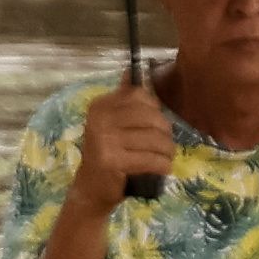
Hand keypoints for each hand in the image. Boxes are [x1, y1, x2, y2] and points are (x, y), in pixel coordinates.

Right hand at [70, 78, 174, 215]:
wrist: (91, 188)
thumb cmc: (108, 154)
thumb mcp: (111, 123)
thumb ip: (123, 99)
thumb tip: (131, 70)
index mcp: (100, 106)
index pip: (139, 96)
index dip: (155, 110)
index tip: (153, 125)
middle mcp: (99, 119)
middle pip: (151, 117)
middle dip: (166, 133)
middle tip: (165, 146)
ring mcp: (104, 140)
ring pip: (155, 140)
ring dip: (167, 152)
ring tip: (165, 158)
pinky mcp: (113, 161)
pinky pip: (152, 159)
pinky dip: (163, 165)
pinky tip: (161, 168)